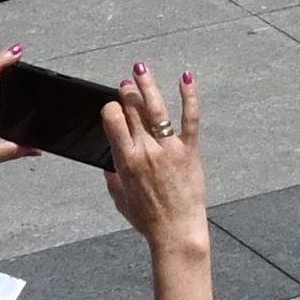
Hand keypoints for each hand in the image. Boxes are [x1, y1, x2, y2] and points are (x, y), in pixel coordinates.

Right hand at [99, 72, 212, 254]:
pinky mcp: (189, 150)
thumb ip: (112, 176)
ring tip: (142, 69)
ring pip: (157, 109)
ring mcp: (169, 148)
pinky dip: (189, 96)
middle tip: (126, 82)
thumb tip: (109, 160)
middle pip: (133, 111)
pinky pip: (190, 118)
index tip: (112, 104)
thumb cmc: (147, 218)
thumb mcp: (120, 198)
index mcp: (126, 161)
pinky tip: (186, 78)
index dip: (111, 108)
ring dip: (148, 86)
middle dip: (127, 92)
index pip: (113, 122)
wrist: (175, 230)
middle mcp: (146, 151)